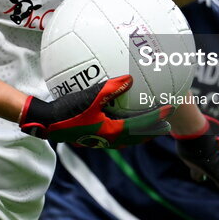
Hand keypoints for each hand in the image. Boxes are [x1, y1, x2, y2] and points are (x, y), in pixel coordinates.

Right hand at [20, 75, 173, 147]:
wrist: (48, 124)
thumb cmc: (68, 111)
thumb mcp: (90, 97)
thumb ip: (111, 88)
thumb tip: (130, 79)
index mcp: (113, 131)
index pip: (141, 124)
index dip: (157, 117)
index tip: (170, 110)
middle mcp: (110, 139)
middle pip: (138, 136)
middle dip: (153, 130)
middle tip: (167, 125)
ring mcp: (101, 140)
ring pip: (128, 138)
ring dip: (141, 132)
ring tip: (150, 126)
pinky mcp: (93, 137)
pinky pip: (117, 135)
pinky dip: (127, 130)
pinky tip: (123, 121)